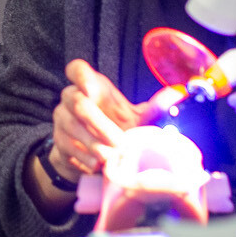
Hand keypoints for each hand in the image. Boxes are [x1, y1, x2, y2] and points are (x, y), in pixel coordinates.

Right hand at [49, 59, 142, 180]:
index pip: (76, 69)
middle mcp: (71, 100)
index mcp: (91, 87)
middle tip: (119, 142)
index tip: (93, 91)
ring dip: (93, 145)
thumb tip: (177, 94)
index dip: (81, 77)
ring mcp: (61, 121)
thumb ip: (153, 108)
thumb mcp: (135, 119)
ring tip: (112, 158)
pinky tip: (97, 166)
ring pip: (71, 127)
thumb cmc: (117, 130)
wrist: (95, 159)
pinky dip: (84, 159)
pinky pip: (67, 148)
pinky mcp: (58, 143)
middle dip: (99, 124)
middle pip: (77, 103)